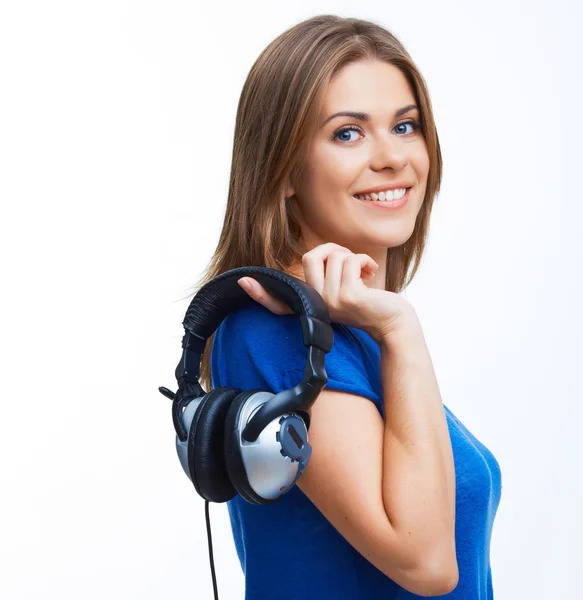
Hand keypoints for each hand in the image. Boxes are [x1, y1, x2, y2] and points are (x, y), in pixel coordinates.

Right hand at [236, 242, 416, 342]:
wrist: (394, 321)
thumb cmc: (369, 301)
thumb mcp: (341, 288)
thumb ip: (324, 275)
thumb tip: (315, 254)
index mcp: (310, 305)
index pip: (279, 301)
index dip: (260, 292)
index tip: (243, 281)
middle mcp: (315, 306)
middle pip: (311, 256)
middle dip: (333, 249)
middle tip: (350, 261)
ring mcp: (331, 302)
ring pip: (335, 255)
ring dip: (354, 256)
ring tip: (364, 271)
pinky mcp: (349, 297)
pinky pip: (351, 260)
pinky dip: (364, 260)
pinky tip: (371, 272)